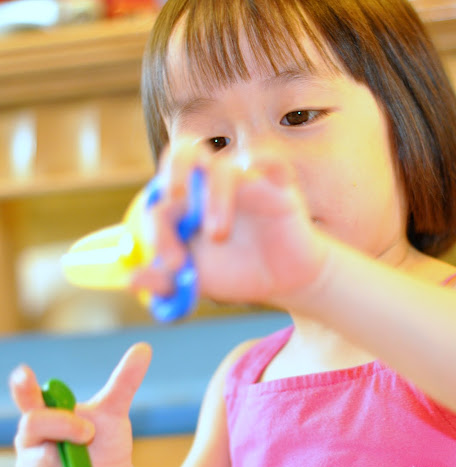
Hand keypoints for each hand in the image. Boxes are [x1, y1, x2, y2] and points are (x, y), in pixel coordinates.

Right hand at [10, 343, 150, 466]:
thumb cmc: (105, 445)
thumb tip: (144, 347)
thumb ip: (124, 382)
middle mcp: (32, 441)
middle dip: (63, 425)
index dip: (23, 387)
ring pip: (40, 462)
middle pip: (32, 425)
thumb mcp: (114, 413)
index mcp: (47, 415)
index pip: (28, 398)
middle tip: (89, 433)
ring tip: (87, 465)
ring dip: (70, 463)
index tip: (23, 373)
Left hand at [132, 140, 329, 307]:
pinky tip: (264, 178)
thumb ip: (164, 281)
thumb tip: (130, 280)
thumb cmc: (237, 273)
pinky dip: (264, 163)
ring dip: (215, 198)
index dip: (158, 233)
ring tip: (218, 234)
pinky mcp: (277, 186)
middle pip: (185, 153)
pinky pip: (270, 161)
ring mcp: (245, 183)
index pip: (161, 202)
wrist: (283, 281)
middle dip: (174, 174)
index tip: (173, 265)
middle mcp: (211, 186)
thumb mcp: (197, 282)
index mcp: (187, 204)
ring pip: (223, 168)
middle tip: (175, 202)